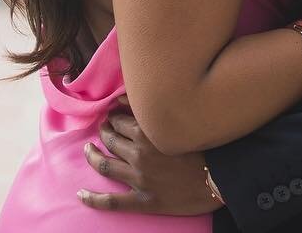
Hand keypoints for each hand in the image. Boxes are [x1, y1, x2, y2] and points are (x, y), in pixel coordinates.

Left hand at [79, 101, 220, 215]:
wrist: (221, 179)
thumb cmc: (206, 147)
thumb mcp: (181, 120)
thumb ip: (152, 108)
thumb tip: (120, 99)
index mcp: (147, 132)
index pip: (120, 120)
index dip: (113, 116)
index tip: (112, 115)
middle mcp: (139, 154)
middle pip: (110, 140)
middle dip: (103, 132)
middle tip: (103, 128)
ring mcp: (139, 178)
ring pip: (105, 165)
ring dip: (92, 156)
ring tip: (88, 151)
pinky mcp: (144, 201)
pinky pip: (112, 202)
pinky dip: (93, 199)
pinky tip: (81, 195)